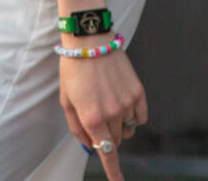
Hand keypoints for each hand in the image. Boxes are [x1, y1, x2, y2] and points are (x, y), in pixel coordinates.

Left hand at [59, 50, 145, 180]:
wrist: (90, 40)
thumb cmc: (74, 69)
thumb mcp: (66, 100)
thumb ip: (77, 127)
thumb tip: (90, 146)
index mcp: (92, 116)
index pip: (106, 152)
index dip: (113, 171)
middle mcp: (112, 113)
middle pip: (116, 140)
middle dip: (107, 136)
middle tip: (97, 116)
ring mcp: (127, 102)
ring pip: (128, 129)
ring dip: (120, 126)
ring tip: (109, 104)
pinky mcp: (138, 92)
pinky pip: (141, 116)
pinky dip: (133, 116)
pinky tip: (123, 101)